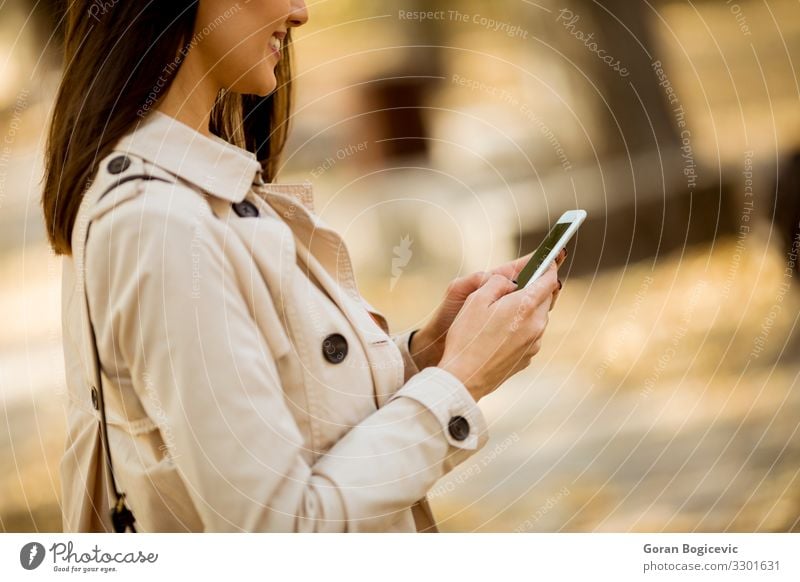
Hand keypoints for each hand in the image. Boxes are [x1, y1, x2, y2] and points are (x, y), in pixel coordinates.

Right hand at [409, 248, 566, 369]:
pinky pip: (530, 336)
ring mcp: (534, 344)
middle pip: (545, 299)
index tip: (549, 260)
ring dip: (527, 311)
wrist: (464, 378)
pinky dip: (521, 329)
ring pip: (538, 319)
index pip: (549, 280)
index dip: (549, 267)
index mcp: (524, 306)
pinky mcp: (527, 358)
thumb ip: (497, 283)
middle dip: (536, 290)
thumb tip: (511, 281)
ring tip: (503, 313)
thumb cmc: (466, 337)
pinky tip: (500, 334)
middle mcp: (536, 325)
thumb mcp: (475, 299)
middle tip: (519, 286)